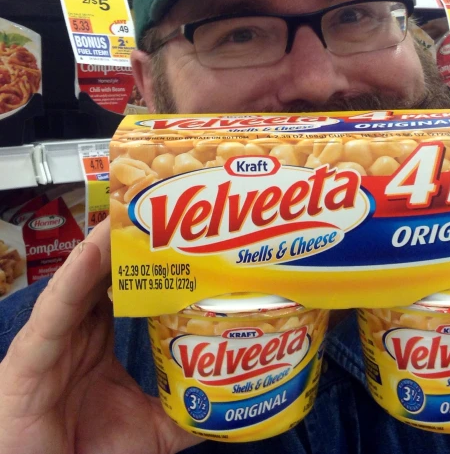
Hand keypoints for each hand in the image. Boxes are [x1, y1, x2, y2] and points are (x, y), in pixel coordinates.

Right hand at [0, 219, 201, 453]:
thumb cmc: (89, 453)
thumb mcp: (152, 429)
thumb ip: (185, 411)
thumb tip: (229, 403)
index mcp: (99, 337)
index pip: (125, 287)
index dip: (148, 261)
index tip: (178, 235)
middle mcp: (77, 330)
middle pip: (104, 274)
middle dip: (128, 243)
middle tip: (158, 210)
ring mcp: (53, 339)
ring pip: (81, 281)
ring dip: (104, 245)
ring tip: (128, 213)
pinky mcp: (29, 356)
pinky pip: (55, 310)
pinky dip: (74, 277)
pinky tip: (93, 250)